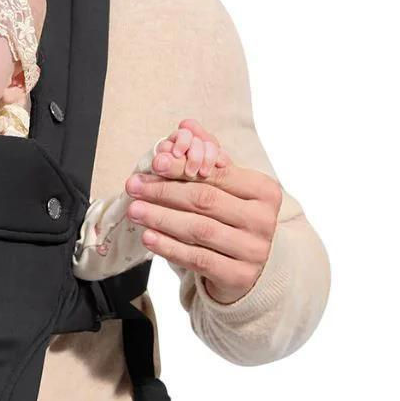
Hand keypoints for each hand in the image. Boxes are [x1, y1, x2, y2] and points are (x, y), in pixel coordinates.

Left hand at [126, 119, 280, 303]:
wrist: (251, 269)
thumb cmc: (234, 220)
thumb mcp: (227, 187)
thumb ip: (208, 155)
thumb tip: (187, 124)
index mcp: (264, 191)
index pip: (216, 174)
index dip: (182, 167)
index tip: (153, 162)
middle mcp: (264, 220)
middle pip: (205, 200)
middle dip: (164, 191)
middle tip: (134, 185)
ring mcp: (254, 250)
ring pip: (199, 230)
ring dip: (161, 218)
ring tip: (135, 210)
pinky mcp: (239, 276)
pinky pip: (197, 258)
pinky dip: (169, 247)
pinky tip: (148, 237)